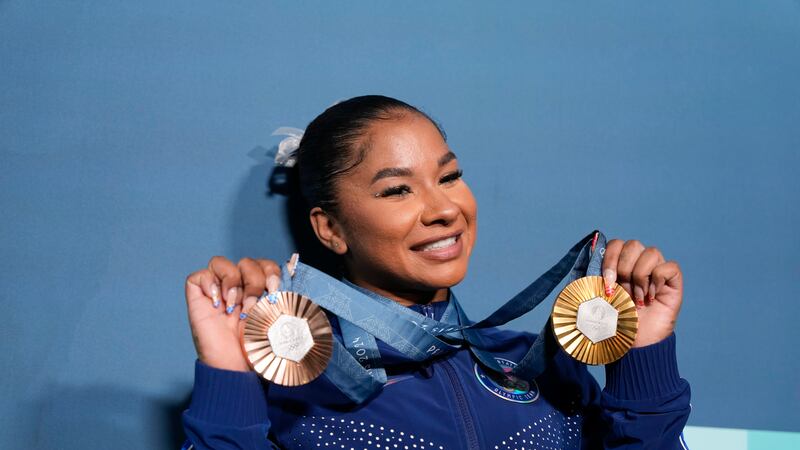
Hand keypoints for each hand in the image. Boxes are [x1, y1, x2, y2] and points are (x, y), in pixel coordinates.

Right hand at [184, 256, 283, 370]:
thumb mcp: (275, 315)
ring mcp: (217, 291)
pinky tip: (218, 304)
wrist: (237, 366)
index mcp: (258, 290)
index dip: (271, 271)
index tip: (275, 290)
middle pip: (246, 262)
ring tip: (234, 306)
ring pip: (221, 262)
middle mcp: (238, 287)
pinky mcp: (197, 297)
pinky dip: (209, 284)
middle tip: (252, 306)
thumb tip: (290, 265)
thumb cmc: (256, 346)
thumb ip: (281, 291)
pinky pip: (200, 275)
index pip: (264, 264)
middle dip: (254, 281)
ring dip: (232, 282)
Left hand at [601, 239, 682, 347]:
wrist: (634, 344)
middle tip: (623, 292)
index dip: (610, 259)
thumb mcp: (597, 298)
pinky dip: (658, 280)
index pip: (616, 244)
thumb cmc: (615, 321)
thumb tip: (586, 255)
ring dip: (640, 277)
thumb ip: (592, 277)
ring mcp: (657, 271)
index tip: (607, 283)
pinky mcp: (674, 282)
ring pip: (651, 252)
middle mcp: (639, 264)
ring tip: (638, 298)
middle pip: (633, 244)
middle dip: (624, 268)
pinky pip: (669, 266)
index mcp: (620, 264)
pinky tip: (651, 298)